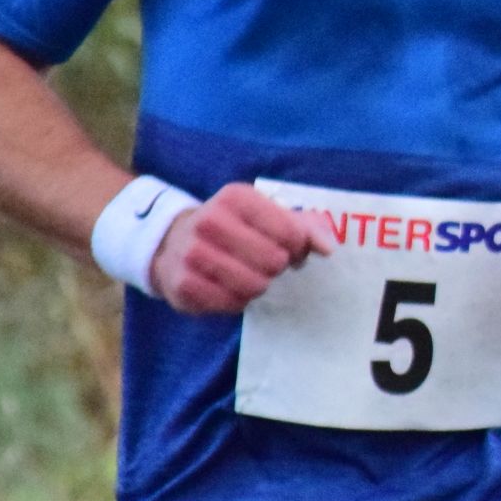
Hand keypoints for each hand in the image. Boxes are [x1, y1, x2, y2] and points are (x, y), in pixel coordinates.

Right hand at [151, 182, 334, 312]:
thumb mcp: (268, 214)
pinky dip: (238, 300)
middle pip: (274, 261)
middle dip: (277, 266)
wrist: (172, 242)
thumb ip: (307, 226)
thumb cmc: (235, 227)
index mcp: (236, 197)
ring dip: (259, 285)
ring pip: (255, 285)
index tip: (288, 247)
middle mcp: (208, 221)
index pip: (291, 233)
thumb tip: (328, 248)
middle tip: (266, 262)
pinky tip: (230, 286)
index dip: (298, 247)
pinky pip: (232, 303)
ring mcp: (191, 253)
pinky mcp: (182, 285)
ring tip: (248, 273)